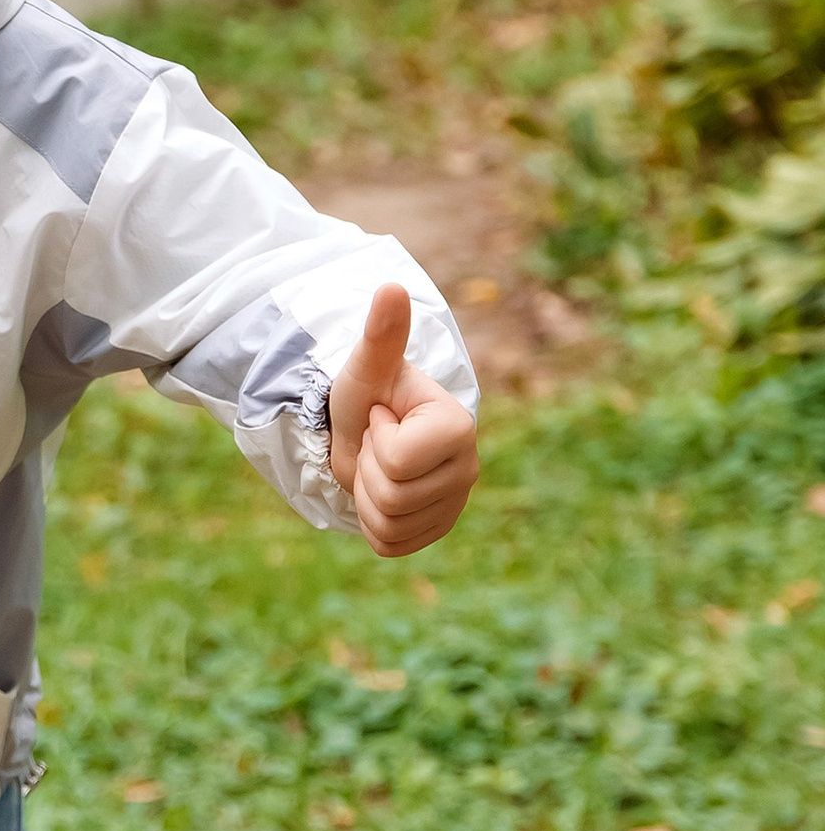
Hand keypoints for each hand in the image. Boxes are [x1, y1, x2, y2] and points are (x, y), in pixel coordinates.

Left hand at [328, 281, 478, 556]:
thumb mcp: (365, 367)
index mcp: (459, 426)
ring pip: (390, 524)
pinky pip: (390, 544)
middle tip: (376, 445)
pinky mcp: (437, 529)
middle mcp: (468, 467)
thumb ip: (381, 335)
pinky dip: (372, 524)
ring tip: (377, 467)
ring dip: (367, 497)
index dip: (377, 439)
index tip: (383, 417)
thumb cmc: (365, 394)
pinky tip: (380, 493)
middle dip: (368, 470)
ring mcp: (455, 503)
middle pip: (394, 497)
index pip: (400, 460)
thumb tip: (390, 286)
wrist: (361, 431)